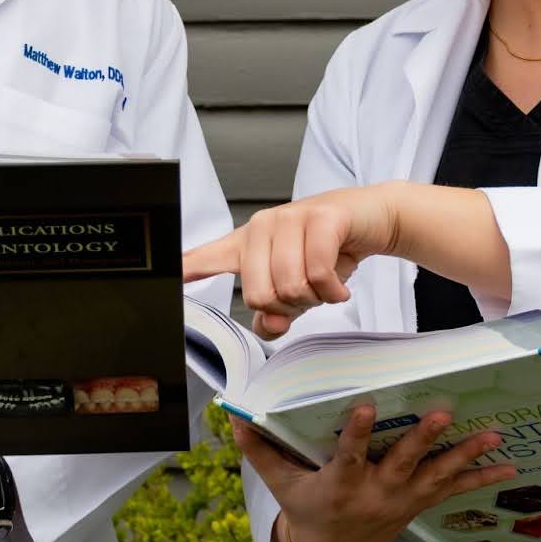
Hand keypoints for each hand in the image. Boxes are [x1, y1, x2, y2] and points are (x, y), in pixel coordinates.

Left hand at [183, 188, 397, 338]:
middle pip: (259, 293)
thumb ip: (277, 313)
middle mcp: (262, 226)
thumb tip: (270, 325)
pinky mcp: (320, 216)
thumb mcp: (298, 290)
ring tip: (326, 285)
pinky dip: (334, 289)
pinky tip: (339, 284)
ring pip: (290, 284)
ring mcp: (289, 217)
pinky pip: (317, 271)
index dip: (188, 270)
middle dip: (291, 306)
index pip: (207, 257)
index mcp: (247, 243)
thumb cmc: (329, 251)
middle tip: (309, 294)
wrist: (371, 219)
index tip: (169, 278)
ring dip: (316, 298)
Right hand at [232, 405, 515, 541]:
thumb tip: (235, 419)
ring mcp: (403, 500)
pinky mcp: (419, 503)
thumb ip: (260, 451)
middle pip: (403, 463)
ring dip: (466, 456)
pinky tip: (509, 466)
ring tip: (493, 436)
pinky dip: (482, 477)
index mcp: (341, 486)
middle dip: (423, 439)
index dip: (356, 433)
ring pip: (438, 476)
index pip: (348, 456)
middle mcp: (377, 493)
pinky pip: (454, 489)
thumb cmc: (307, 511)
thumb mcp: (281, 484)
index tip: (364, 406)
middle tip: (442, 414)